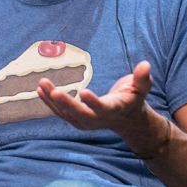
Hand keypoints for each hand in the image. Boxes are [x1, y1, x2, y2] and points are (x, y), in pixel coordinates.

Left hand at [37, 60, 154, 133]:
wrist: (126, 118)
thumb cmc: (133, 98)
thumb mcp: (142, 87)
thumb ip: (143, 77)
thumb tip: (146, 65)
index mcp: (114, 109)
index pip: (103, 108)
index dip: (93, 101)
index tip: (83, 91)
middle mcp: (98, 118)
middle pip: (81, 114)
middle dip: (67, 103)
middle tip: (55, 91)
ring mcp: (86, 121)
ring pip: (67, 114)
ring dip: (53, 100)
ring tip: (42, 84)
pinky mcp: (77, 119)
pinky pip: (61, 113)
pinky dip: (49, 103)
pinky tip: (40, 90)